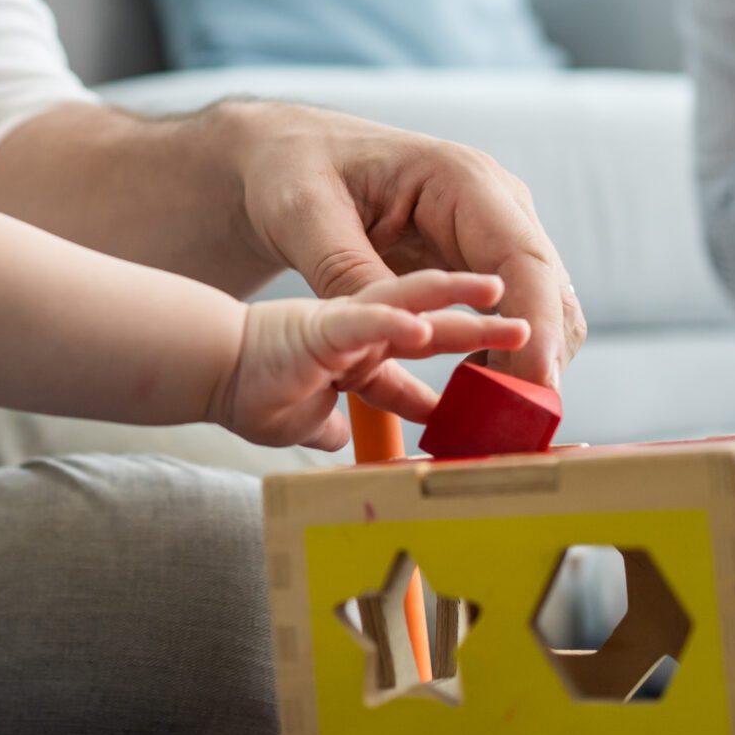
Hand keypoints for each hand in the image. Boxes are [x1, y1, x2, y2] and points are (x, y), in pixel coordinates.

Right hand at [210, 269, 524, 449]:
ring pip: (408, 303)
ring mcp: (344, 323)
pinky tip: (420, 326)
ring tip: (495, 293)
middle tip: (528, 327)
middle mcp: (360, 330)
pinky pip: (362, 320)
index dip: (456, 372)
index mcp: (361, 350)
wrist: (207, 369)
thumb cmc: (248, 388)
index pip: (418, 358)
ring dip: (454, 301)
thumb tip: (338, 441)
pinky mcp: (321, 324)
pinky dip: (392, 323)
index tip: (495, 393)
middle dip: (481, 327)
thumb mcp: (303, 418)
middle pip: (433, 323)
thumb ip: (327, 424)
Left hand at [233, 105, 583, 388]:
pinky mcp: (479, 263)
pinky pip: (511, 318)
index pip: (523, 258)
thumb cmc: (294, 174)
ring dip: (525, 366)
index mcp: (459, 179)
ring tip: (492, 423)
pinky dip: (503, 361)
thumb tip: (403, 333)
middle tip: (517, 426)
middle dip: (542, 358)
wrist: (290, 159)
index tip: (536, 386)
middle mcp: (493, 204)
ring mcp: (493, 234)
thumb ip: (352, 273)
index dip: (537, 324)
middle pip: (547, 290)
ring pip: (540, 310)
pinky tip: (473, 398)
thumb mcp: (307, 219)